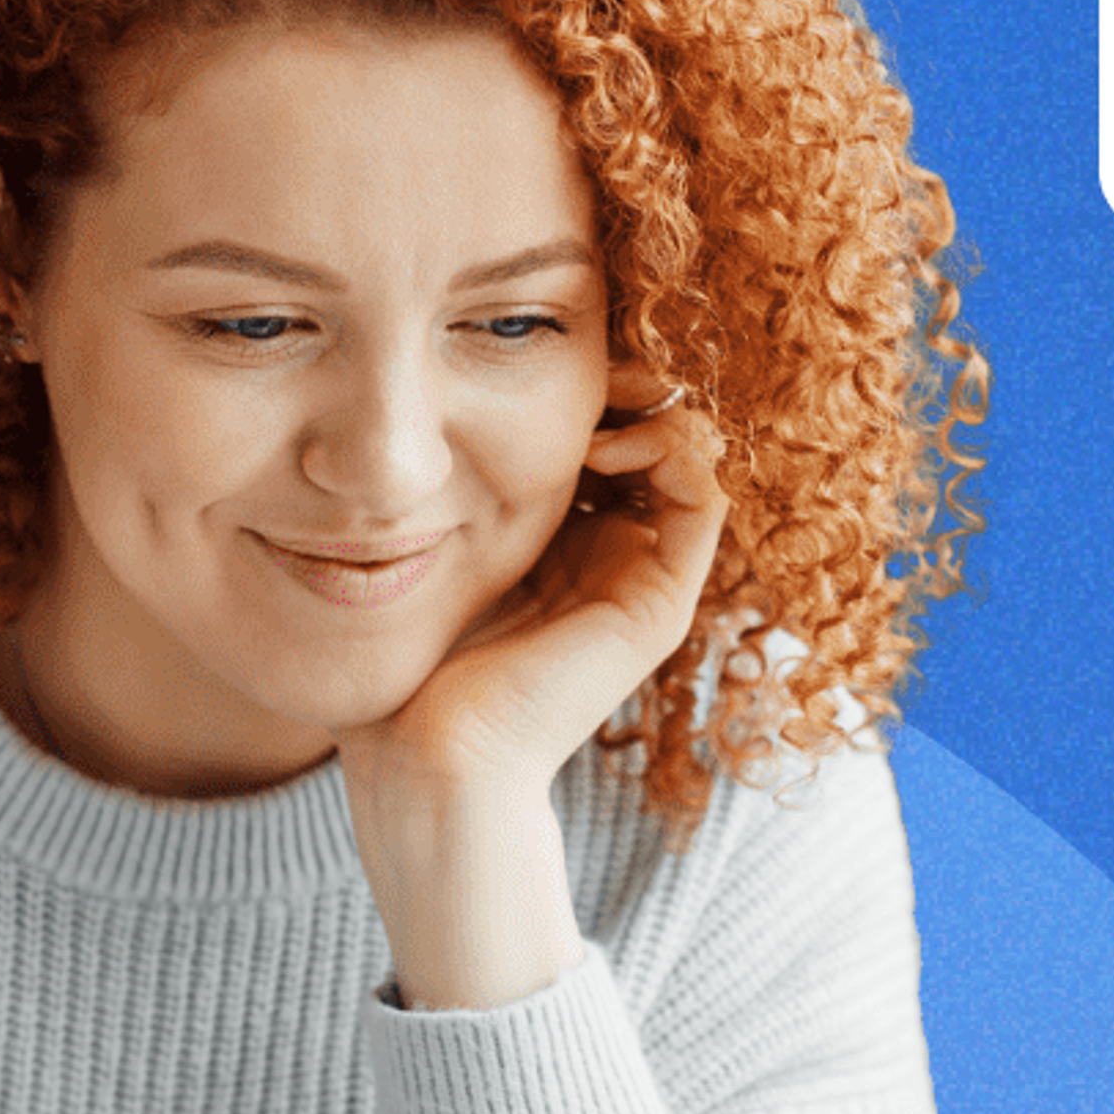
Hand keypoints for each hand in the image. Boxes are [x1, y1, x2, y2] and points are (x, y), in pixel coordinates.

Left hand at [333, 363, 729, 816]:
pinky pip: (704, 501)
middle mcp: (612, 558)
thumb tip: (418, 416)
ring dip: (654, 411)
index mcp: (562, 544)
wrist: (429, 755)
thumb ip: (440, 493)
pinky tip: (609, 444)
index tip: (547, 359)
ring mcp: (642, 583)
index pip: (603, 439)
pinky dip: (673, 452)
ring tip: (599, 404)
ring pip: (689, 459)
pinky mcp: (659, 606)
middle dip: (628, 388)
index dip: (590, 388)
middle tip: (592, 361)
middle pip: (651, 440)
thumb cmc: (409, 662)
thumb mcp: (425, 550)